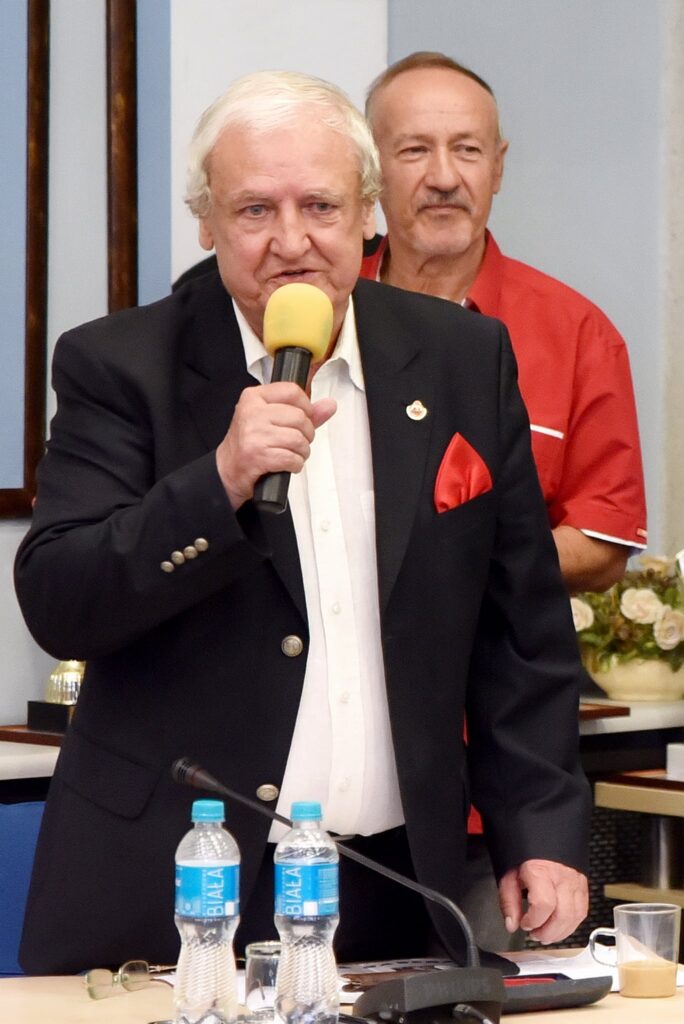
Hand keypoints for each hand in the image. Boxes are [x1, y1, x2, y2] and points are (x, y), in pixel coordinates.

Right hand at [216, 382, 335, 508]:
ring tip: (292, 454)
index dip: (306, 407)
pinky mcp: (257, 455)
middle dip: (306, 434)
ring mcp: (254, 434)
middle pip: (300, 417)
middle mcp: (252, 412)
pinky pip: (292, 458)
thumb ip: (303, 412)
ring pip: (298, 439)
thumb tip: (329, 405)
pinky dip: (295, 464)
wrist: (227, 469)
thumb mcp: (271, 420)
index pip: (292, 391)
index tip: (304, 418)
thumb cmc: (249, 442)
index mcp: (254, 397)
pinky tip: (287, 464)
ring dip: (302, 452)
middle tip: (298, 442)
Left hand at [498, 859, 587, 943]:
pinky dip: (571, 924)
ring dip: (561, 932)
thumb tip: (512, 924)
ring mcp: (576, 880)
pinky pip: (582, 910)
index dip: (533, 920)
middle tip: (535, 934)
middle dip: (548, 932)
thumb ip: (508, 900)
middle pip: (563, 915)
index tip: (524, 923)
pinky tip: (559, 926)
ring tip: (546, 933)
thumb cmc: (525, 852)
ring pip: (576, 916)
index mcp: (541, 871)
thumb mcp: (508, 873)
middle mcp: (562, 876)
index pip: (544, 905)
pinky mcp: (583, 883)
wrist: (542, 832)